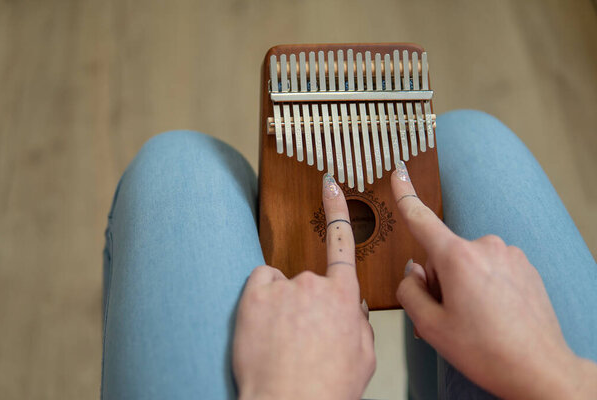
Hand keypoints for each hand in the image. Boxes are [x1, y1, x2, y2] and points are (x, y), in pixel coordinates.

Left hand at [233, 174, 374, 399]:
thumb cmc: (326, 388)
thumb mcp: (363, 357)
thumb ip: (360, 323)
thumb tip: (351, 308)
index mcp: (343, 296)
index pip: (342, 243)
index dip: (336, 210)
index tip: (331, 186)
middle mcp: (313, 284)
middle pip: (309, 282)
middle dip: (308, 305)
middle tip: (304, 338)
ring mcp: (283, 288)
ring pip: (282, 286)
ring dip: (283, 307)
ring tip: (283, 341)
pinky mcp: (254, 297)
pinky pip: (260, 284)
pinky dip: (262, 300)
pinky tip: (266, 325)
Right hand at [391, 161, 596, 399]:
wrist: (540, 369)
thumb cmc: (488, 351)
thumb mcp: (430, 326)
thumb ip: (410, 292)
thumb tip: (413, 274)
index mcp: (458, 258)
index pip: (421, 219)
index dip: (405, 195)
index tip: (398, 172)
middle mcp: (485, 247)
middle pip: (443, 254)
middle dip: (441, 279)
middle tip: (452, 315)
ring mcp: (508, 254)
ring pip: (468, 262)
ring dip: (464, 283)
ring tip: (477, 319)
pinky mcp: (524, 264)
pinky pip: (490, 267)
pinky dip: (485, 286)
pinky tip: (494, 314)